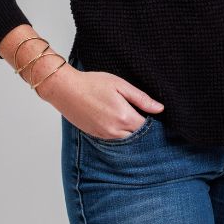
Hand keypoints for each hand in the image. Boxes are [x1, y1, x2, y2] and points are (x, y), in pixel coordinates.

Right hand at [41, 65, 162, 140]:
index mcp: (124, 117)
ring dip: (130, 132)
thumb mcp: (119, 85)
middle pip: (138, 137)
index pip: (148, 127)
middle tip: (140, 116)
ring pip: (126, 140)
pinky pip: (113, 139)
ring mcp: (104, 135)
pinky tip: (114, 121)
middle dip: (142, 129)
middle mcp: (115, 130)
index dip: (152, 121)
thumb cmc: (90, 83)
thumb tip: (160, 109)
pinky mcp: (95, 135)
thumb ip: (141, 98)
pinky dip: (118, 133)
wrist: (63, 88)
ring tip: (126, 118)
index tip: (151, 114)